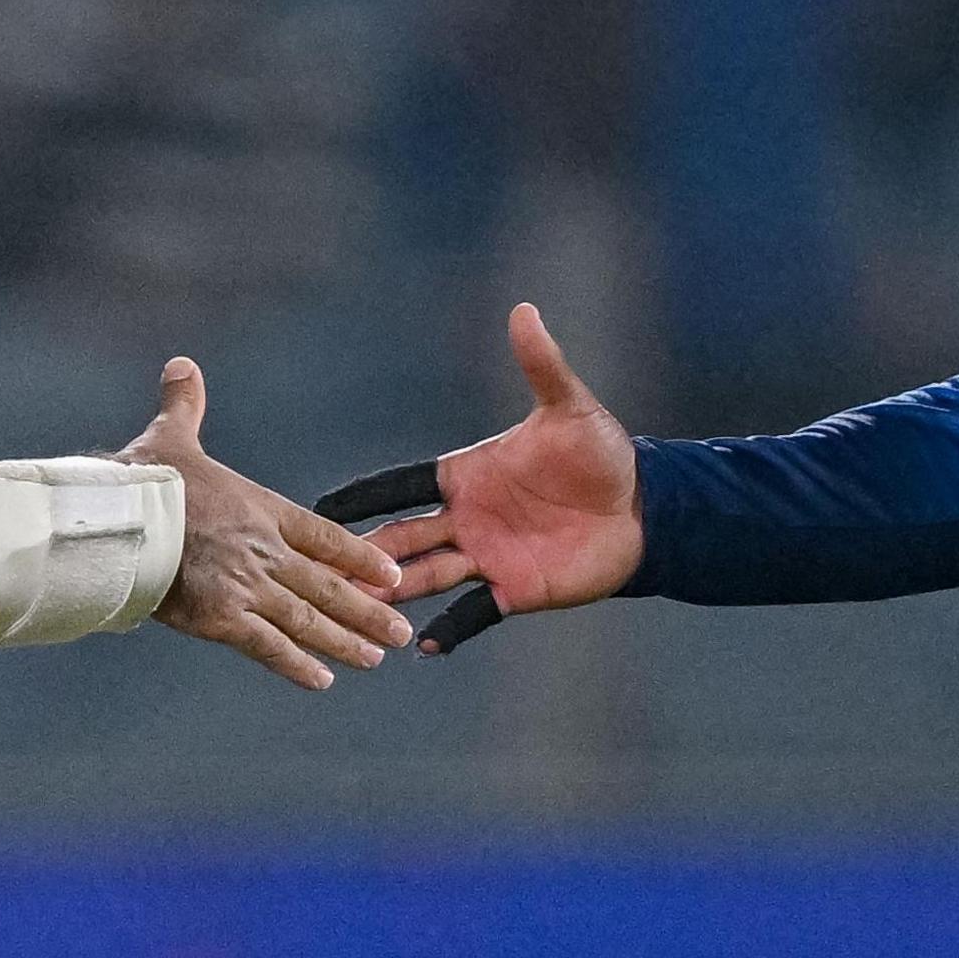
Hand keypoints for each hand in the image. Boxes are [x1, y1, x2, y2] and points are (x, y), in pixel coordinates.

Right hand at [119, 358, 408, 689]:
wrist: (117, 517)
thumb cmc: (143, 476)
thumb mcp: (171, 435)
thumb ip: (185, 404)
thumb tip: (181, 365)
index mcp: (262, 509)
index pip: (326, 536)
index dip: (360, 556)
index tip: (390, 573)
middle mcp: (265, 550)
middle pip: (328, 586)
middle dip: (367, 611)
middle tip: (401, 631)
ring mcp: (247, 587)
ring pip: (308, 620)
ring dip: (345, 641)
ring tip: (376, 657)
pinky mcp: (221, 618)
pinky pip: (269, 646)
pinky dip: (297, 665)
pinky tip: (322, 679)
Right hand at [319, 304, 642, 653]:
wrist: (643, 510)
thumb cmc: (602, 454)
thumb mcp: (570, 408)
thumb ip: (541, 365)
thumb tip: (524, 310)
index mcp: (465, 475)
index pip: (401, 486)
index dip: (362, 496)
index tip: (317, 505)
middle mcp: (465, 518)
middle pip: (400, 539)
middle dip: (361, 554)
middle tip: (315, 570)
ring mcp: (484, 557)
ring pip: (423, 578)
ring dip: (390, 593)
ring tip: (353, 610)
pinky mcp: (512, 590)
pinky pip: (470, 614)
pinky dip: (447, 630)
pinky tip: (420, 647)